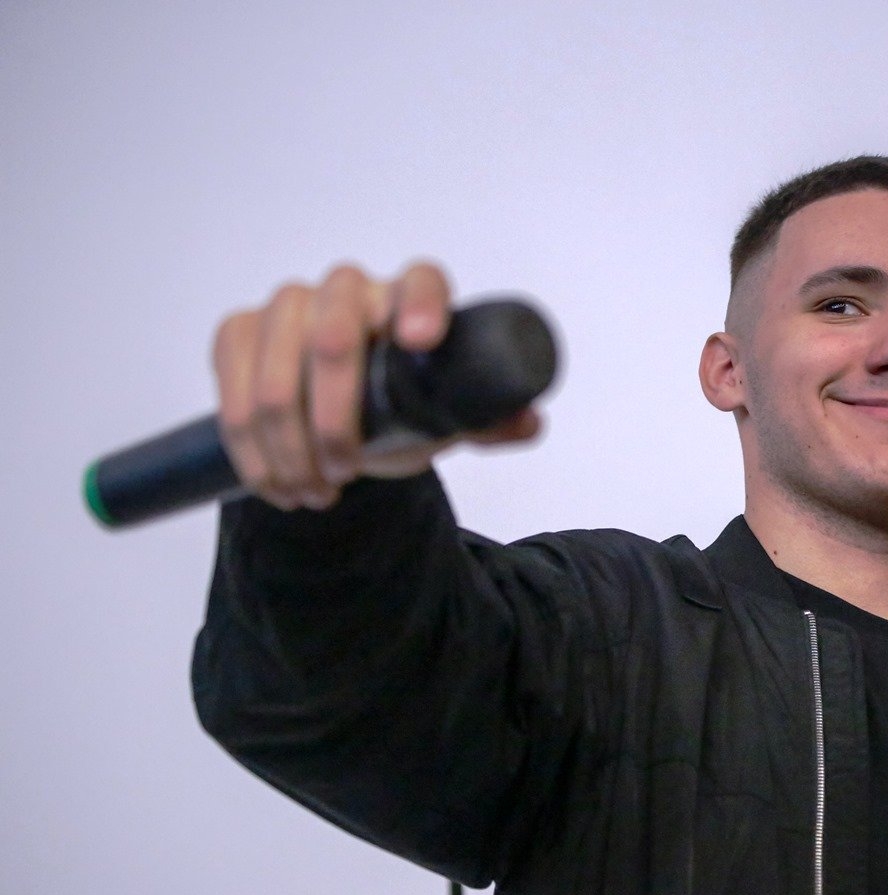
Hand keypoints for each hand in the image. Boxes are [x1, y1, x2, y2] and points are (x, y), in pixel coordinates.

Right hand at [212, 261, 540, 509]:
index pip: (422, 281)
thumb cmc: (405, 400)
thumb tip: (529, 422)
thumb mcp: (448, 413)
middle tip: (345, 472)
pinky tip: (274, 483)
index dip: (421, 305)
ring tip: (315, 493)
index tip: (422, 341)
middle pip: (333, 338)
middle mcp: (348, 286)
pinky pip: (232, 394)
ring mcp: (288, 305)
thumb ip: (489, 416)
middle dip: (334, 420)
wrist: (345, 408)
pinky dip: (253, 451)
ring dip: (289, 450)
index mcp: (411, 294)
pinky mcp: (239, 332)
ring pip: (274, 380)